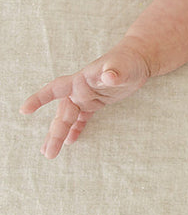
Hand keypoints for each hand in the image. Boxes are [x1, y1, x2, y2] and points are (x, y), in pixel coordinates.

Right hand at [21, 42, 150, 157]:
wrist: (136, 60)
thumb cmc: (127, 61)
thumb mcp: (123, 67)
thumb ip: (114, 72)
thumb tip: (109, 76)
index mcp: (80, 80)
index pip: (55, 89)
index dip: (40, 99)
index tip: (25, 110)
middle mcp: (79, 90)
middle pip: (62, 113)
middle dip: (55, 133)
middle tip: (47, 153)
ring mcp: (86, 97)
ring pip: (68, 118)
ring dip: (60, 135)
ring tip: (49, 153)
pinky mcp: (95, 103)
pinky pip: (81, 119)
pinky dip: (76, 130)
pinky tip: (70, 142)